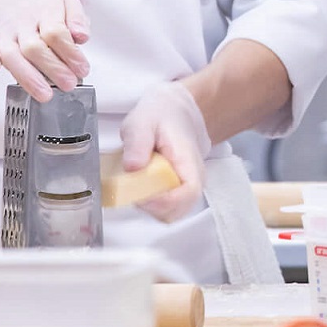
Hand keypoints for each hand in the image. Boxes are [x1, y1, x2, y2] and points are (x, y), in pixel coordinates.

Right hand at [0, 0, 89, 101]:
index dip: (70, 52)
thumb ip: (77, 18)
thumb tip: (83, 36)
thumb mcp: (63, 1)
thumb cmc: (36, 6)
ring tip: (45, 94)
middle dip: (54, 68)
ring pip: (12, 55)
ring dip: (28, 77)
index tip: (82, 69)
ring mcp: (3, 32)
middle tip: (68, 84)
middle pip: (36, 47)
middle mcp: (22, 21)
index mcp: (45, 8)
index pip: (57, 31)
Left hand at [119, 81, 209, 222]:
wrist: (174, 112)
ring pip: (172, 214)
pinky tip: (140, 190)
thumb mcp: (142, 121)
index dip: (164, 202)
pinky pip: (166, 209)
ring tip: (135, 188)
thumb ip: (137, 142)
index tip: (140, 196)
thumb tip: (132, 167)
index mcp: (189, 161)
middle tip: (132, 191)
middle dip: (153, 208)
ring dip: (151, 209)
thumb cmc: (160, 116)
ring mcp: (187, 187)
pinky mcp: (177, 191)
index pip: (188, 193)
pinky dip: (151, 207)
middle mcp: (194, 179)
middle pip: (179, 210)